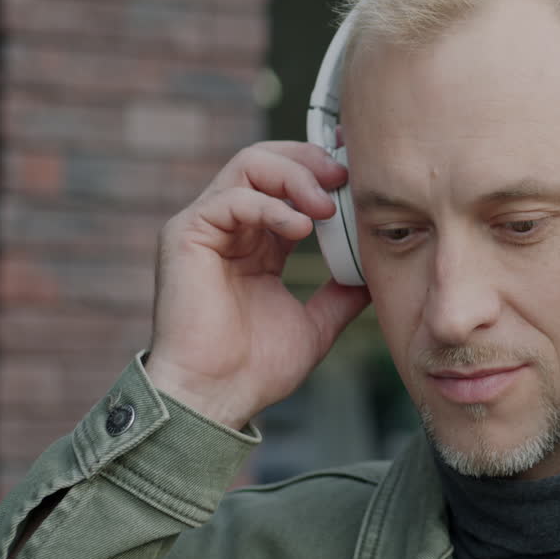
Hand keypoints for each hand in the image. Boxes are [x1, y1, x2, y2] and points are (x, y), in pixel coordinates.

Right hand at [146, 142, 370, 428]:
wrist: (216, 398)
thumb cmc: (256, 369)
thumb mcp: (316, 324)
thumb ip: (341, 295)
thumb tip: (375, 275)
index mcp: (257, 244)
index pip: (289, 186)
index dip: (323, 173)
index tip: (361, 172)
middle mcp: (229, 228)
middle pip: (267, 161)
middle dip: (311, 161)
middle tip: (346, 176)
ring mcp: (204, 228)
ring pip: (248, 165)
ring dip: (295, 177)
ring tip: (326, 206)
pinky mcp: (185, 235)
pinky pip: (231, 198)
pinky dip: (270, 205)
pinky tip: (300, 229)